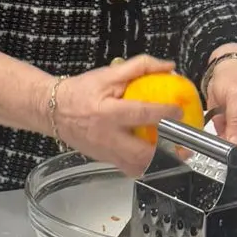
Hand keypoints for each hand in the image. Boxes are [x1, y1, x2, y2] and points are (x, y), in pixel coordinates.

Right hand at [49, 53, 177, 175]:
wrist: (52, 110)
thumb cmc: (79, 91)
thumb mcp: (107, 74)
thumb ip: (139, 67)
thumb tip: (169, 67)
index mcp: (108, 113)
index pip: (142, 115)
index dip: (164, 114)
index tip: (179, 111)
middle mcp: (107, 137)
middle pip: (143, 153)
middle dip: (168, 152)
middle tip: (185, 145)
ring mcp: (106, 152)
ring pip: (138, 167)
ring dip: (160, 164)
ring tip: (175, 155)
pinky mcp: (105, 160)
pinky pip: (130, 169)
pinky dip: (146, 167)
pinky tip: (156, 158)